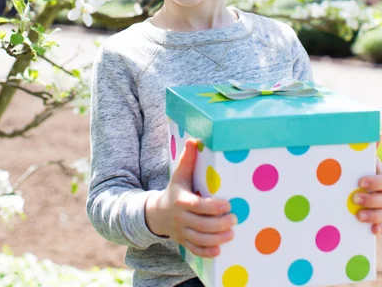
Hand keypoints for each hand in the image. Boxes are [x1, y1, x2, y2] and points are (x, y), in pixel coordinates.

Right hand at [145, 138, 236, 256]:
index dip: (214, 207)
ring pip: (200, 239)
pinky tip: (219, 250)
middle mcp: (180, 218)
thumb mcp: (179, 175)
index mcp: (181, 200)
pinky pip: (195, 250)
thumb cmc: (175, 190)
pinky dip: (207, 252)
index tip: (228, 204)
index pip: (198, 206)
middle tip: (235, 219)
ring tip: (231, 234)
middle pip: (201, 224)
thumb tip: (194, 139)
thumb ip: (188, 159)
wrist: (157, 213)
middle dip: (219, 224)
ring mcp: (181, 232)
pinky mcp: (183, 242)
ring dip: (217, 238)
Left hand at [355, 155, 381, 234]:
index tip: (360, 183)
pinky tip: (372, 230)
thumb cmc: (367, 177)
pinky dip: (380, 227)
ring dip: (373, 214)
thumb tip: (372, 138)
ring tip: (359, 216)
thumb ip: (366, 157)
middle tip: (355, 199)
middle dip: (371, 199)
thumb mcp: (367, 166)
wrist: (372, 193)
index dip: (374, 182)